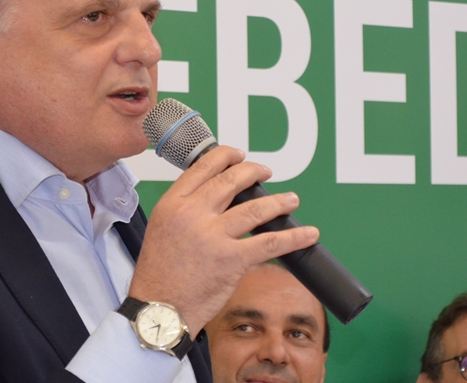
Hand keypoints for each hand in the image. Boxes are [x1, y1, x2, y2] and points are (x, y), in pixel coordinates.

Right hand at [128, 146, 319, 334]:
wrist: (158, 310)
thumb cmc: (159, 276)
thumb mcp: (162, 229)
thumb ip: (185, 210)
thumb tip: (213, 198)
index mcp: (172, 204)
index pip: (204, 167)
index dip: (227, 157)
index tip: (239, 156)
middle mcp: (192, 214)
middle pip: (231, 181)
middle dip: (254, 172)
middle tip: (265, 172)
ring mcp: (213, 236)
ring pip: (256, 208)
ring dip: (279, 201)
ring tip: (290, 199)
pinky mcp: (231, 260)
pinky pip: (269, 242)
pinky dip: (293, 237)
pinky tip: (307, 234)